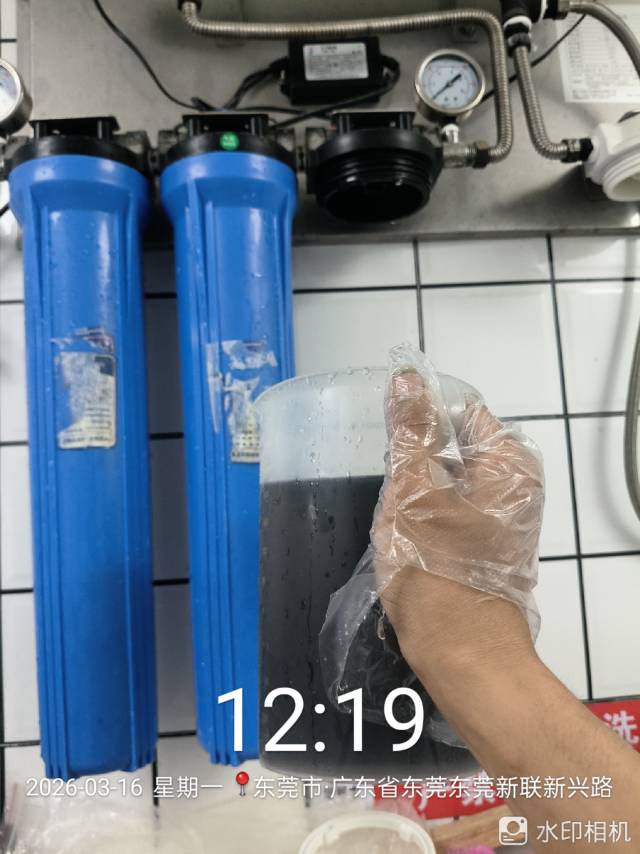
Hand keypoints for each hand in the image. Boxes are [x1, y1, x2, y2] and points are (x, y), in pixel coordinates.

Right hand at [373, 368, 543, 678]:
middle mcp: (513, 486)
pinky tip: (406, 536)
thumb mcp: (414, 492)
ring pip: (445, 482)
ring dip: (416, 489)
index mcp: (508, 464)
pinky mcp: (483, 544)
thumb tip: (407, 378)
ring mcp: (501, 518)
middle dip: (416, 459)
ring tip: (397, 515)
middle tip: (391, 487)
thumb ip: (410, 431)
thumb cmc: (436, 572)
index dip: (421, 418)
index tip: (390, 441)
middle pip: (452, 447)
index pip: (461, 411)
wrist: (460, 656)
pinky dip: (425, 515)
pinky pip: (447, 511)